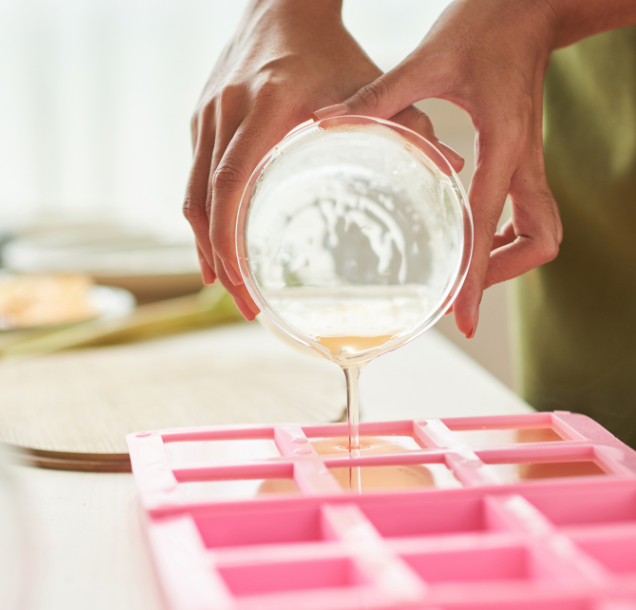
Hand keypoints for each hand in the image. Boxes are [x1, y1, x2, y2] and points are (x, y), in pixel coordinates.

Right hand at [183, 0, 462, 319]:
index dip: (230, 243)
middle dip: (218, 260)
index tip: (245, 285)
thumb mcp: (367, 82)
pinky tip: (218, 242)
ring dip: (205, 244)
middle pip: (203, 202)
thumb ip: (408, 124)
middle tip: (241, 302)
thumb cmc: (329, 47)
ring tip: (226, 282)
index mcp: (265, 107)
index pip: (232, 187)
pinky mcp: (200, 118)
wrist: (281, 2)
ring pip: (191, 194)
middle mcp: (226, 112)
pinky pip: (194, 176)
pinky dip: (204, 216)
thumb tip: (450, 168)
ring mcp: (206, 116)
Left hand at [320, 0, 563, 337]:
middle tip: (465, 290)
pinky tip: (472, 227)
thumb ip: (377, 98)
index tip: (462, 321)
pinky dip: (505, 230)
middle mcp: (524, 160)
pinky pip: (528, 209)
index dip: (478, 280)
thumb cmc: (488, 23)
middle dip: (504, 272)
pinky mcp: (524, 154)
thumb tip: (325, 123)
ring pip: (541, 229)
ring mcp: (530, 159)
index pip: (492, 228)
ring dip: (509, 255)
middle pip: (539, 241)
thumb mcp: (429, 59)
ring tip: (466, 268)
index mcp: (504, 145)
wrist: (534, 1)